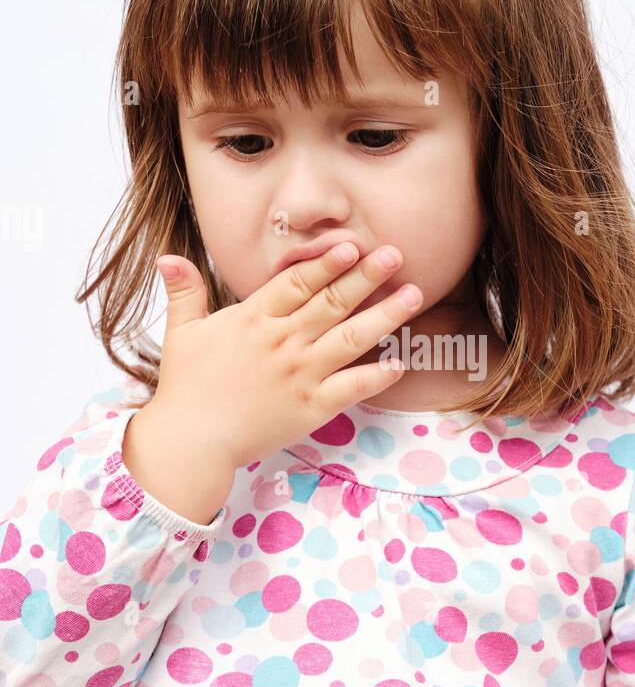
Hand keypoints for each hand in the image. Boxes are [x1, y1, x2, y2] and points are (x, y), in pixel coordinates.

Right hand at [151, 242, 422, 471]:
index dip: (327, 263)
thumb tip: (168, 256)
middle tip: (397, 254)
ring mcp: (301, 375)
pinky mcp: (311, 408)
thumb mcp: (181, 333)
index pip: (298, 283)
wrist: (191, 442)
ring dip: (385, 315)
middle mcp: (283, 342)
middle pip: (332, 302)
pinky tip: (400, 363)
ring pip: (351, 338)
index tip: (353, 244)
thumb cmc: (186, 387)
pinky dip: (378, 376)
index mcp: (254, 320)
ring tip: (414, 295)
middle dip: (367, 276)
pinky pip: (352, 388)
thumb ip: (184, 292)